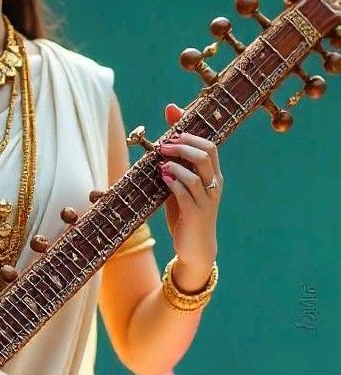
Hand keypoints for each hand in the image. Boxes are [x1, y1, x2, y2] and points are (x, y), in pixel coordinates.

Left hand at [157, 101, 223, 266]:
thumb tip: (162, 140)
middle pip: (206, 153)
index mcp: (213, 175)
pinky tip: (163, 177)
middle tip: (163, 144)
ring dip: (176, 163)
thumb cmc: (186, 214)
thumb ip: (174, 166)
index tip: (172, 125)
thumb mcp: (180, 188)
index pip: (210, 144)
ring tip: (161, 161)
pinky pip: (186, 193)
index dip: (191, 131)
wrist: (196, 248)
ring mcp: (206, 200)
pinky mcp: (195, 214)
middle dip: (184, 144)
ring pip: (197, 172)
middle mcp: (214, 185)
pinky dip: (174, 181)